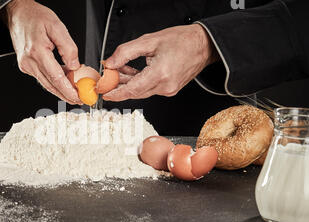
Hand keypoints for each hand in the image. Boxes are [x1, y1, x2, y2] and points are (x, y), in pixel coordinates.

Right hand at [3, 0, 80, 103]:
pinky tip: (64, 81)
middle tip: (79, 100)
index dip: (68, 90)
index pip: (55, 77)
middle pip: (50, 85)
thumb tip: (75, 66)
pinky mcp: (26, 66)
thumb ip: (68, 47)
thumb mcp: (57, 26)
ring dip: (60, 90)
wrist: (17, 14)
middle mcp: (29, 61)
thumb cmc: (35, 17)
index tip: (77, 97)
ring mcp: (26, 65)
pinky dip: (54, 81)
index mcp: (37, 51)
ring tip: (74, 93)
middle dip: (66, 95)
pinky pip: (42, 77)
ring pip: (46, 83)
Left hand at [103, 24, 218, 101]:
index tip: (105, 94)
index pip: (132, 90)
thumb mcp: (149, 41)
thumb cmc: (182, 41)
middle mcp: (165, 86)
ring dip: (128, 83)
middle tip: (107, 80)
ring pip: (141, 91)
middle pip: (135, 92)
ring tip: (118, 72)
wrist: (203, 44)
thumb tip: (111, 63)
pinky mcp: (170, 89)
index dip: (116, 93)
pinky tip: (131, 74)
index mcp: (160, 74)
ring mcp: (169, 89)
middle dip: (119, 87)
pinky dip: (139, 82)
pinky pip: (149, 89)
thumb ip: (126, 52)